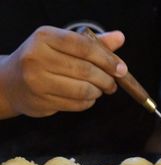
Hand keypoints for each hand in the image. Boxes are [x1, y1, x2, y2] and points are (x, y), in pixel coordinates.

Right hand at [0, 26, 127, 116]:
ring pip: (82, 90)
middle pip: (85, 70)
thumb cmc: (44, 59)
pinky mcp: (41, 101)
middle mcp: (37, 57)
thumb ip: (93, 43)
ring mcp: (37, 81)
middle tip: (113, 83)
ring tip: (101, 89)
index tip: (122, 69)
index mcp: (45, 37)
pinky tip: (88, 97)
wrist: (12, 82)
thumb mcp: (63, 45)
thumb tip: (120, 37)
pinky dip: (88, 102)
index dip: (107, 59)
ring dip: (98, 92)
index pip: (84, 47)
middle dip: (106, 79)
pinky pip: (76, 104)